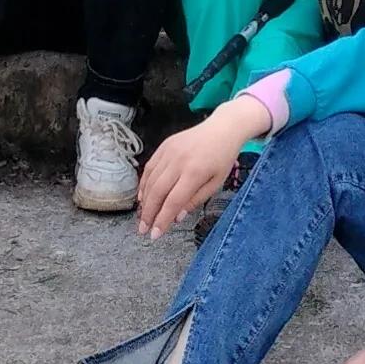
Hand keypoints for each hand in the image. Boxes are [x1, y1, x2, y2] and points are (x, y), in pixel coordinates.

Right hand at [137, 98, 261, 233]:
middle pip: (157, 192)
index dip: (162, 220)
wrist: (223, 128)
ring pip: (150, 180)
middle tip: (143, 230)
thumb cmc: (222, 158)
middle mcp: (179, 161)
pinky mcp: (164, 145)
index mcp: (195, 173)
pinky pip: (150, 167)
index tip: (155, 235)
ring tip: (142, 217)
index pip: (173, 201)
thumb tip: (176, 217)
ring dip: (144, 201)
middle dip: (148, 213)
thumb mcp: (216, 183)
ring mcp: (170, 151)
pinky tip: (142, 196)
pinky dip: (144, 183)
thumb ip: (195, 201)